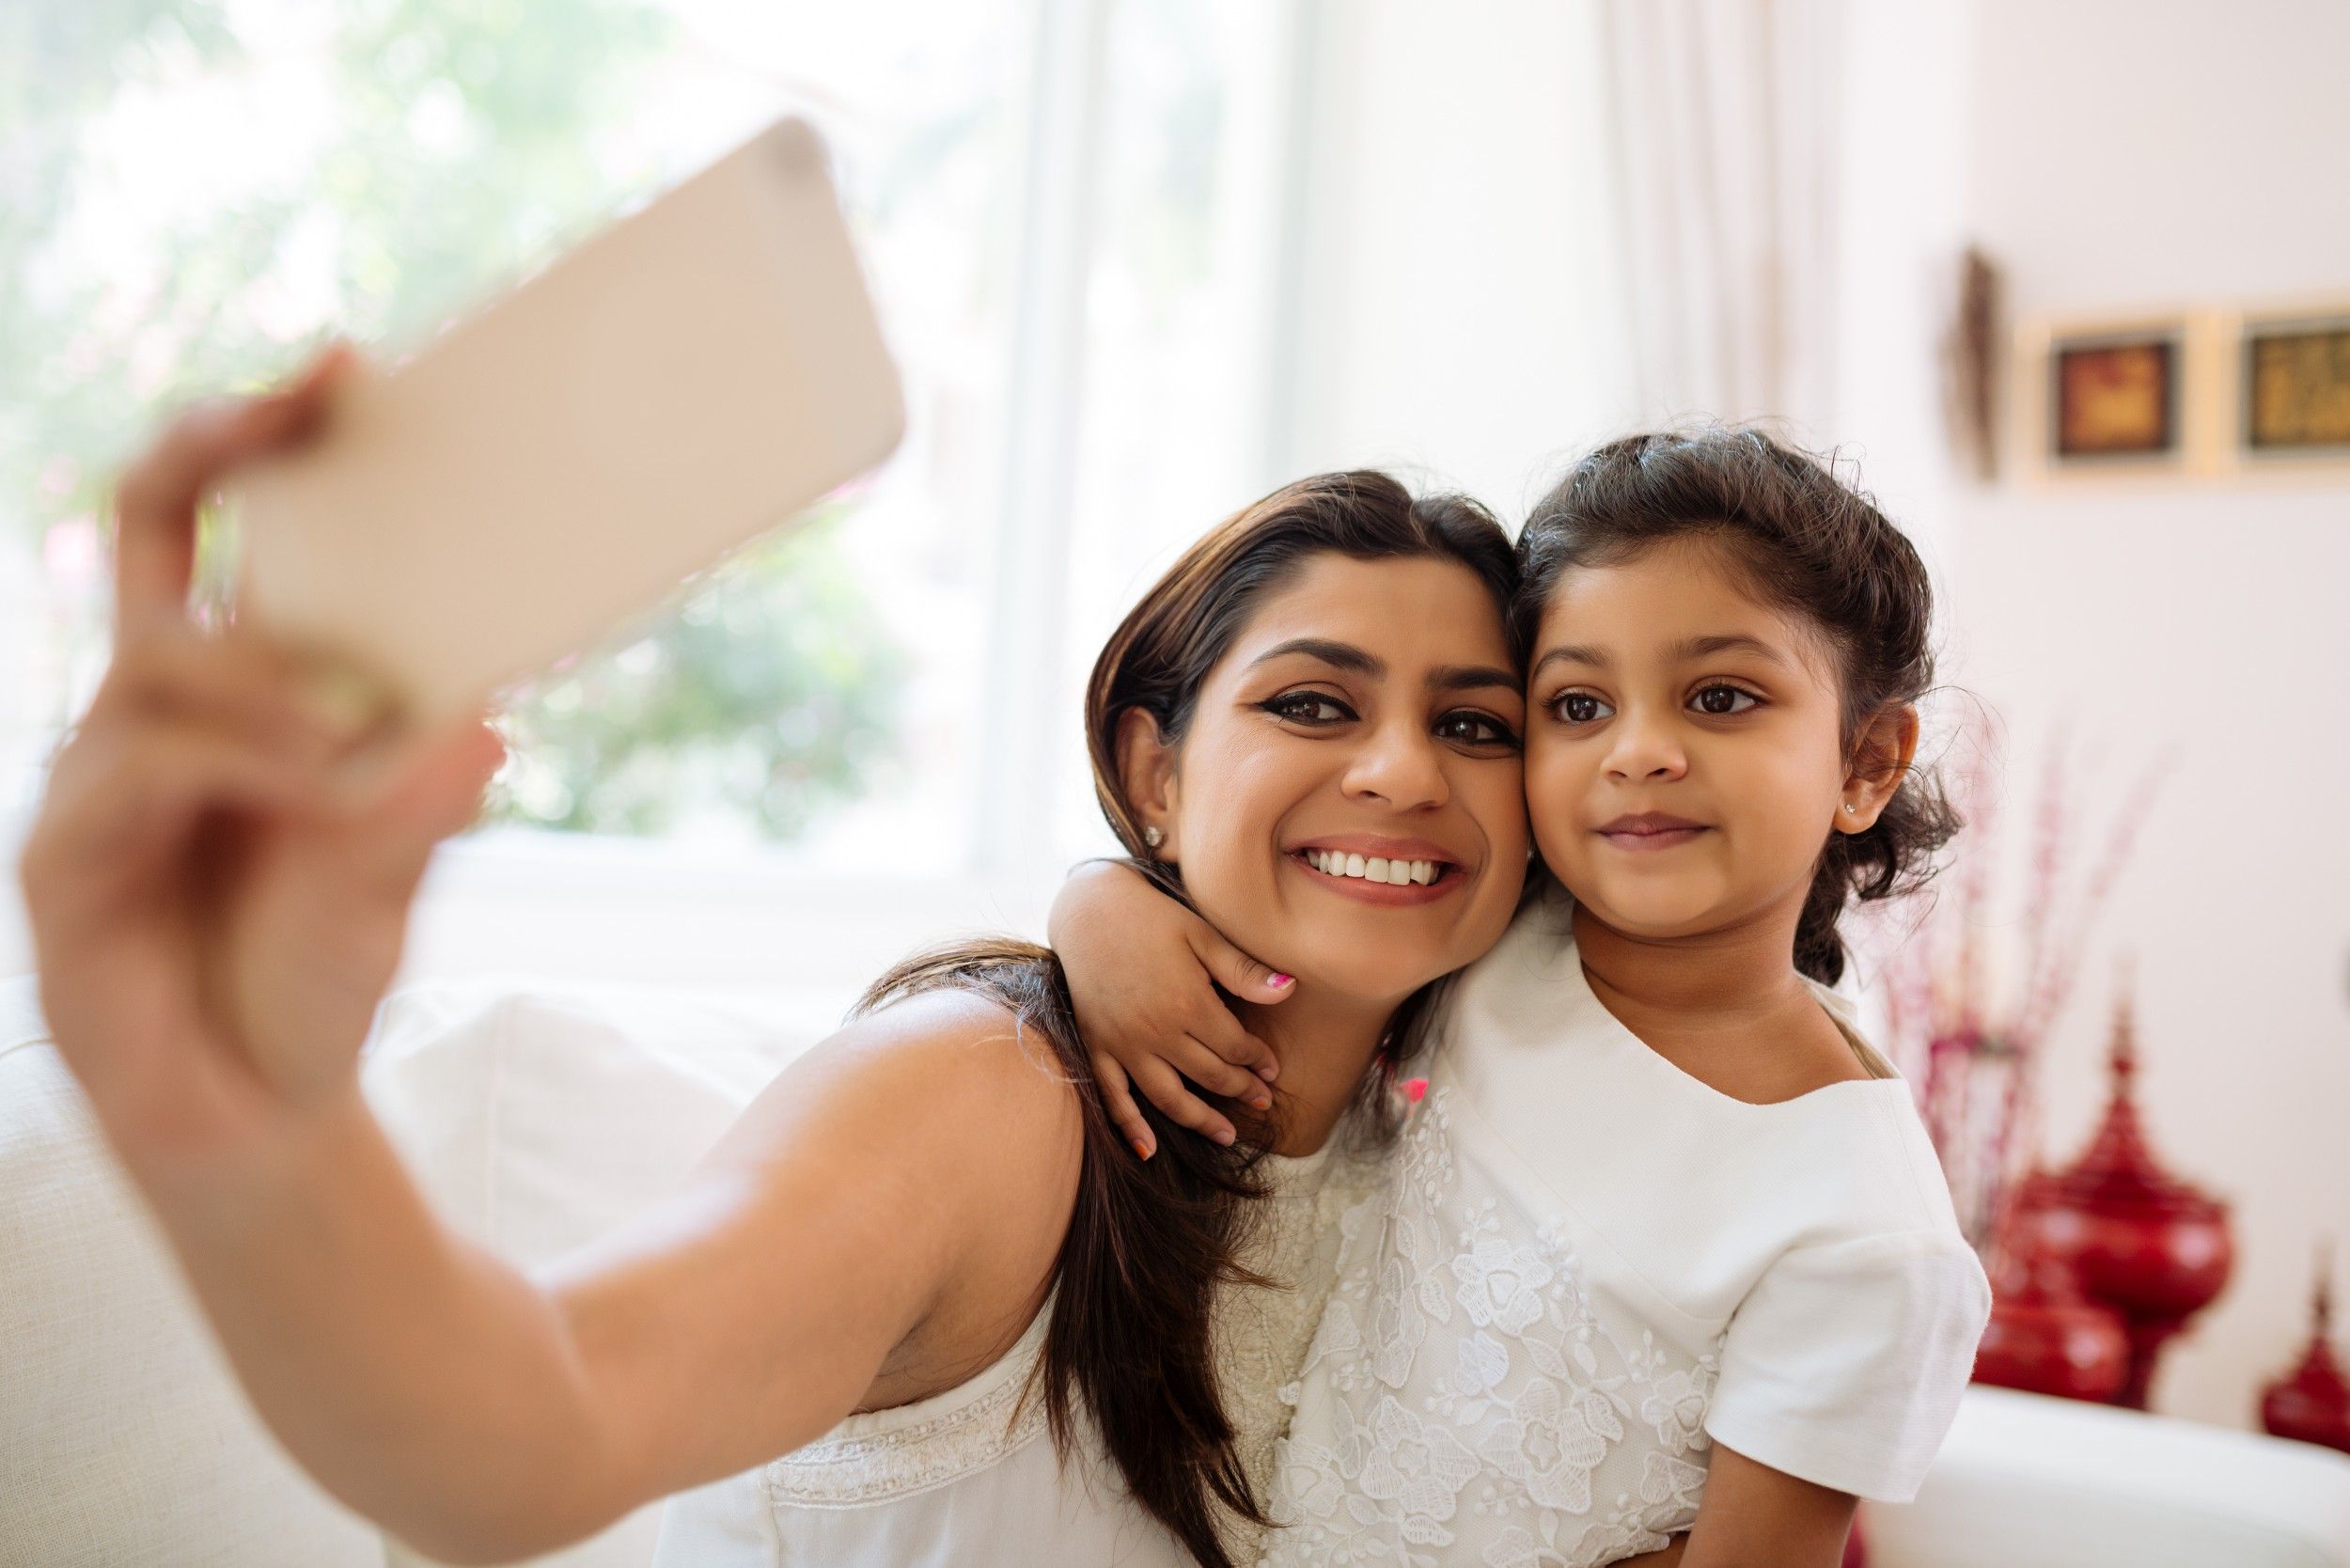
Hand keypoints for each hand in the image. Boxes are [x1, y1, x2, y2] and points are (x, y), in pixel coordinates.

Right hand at [17, 345, 508, 1177]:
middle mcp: (151, 712)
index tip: (347, 364)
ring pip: (156, 662)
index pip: (216, 525)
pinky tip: (313, 790)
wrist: (262, 1116)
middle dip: (222, 443)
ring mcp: (100, 781)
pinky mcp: (65, 865)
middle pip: (147, 528)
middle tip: (310, 395)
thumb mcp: (397, 873)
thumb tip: (486, 719)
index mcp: (230, 691)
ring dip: (266, 677)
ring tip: (355, 734)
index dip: (260, 437)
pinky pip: (137, 773)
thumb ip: (424, 797)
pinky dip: (233, 768)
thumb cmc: (320, 973)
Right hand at [1045, 859, 1293, 1156]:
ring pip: (1168, 1096)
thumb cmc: (1151, 917)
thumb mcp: (1202, 934)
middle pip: (1208, 1075)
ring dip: (1200, 1120)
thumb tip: (1290, 990)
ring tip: (1226, 1135)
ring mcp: (1123, 1043)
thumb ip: (1243, 970)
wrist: (1088, 909)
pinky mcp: (1096, 1046)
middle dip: (1240, 1090)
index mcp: (1187, 1003)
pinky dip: (1130, 1127)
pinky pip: (1113, 1096)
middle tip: (1262, 1101)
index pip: (1234, 1046)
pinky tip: (1148, 1151)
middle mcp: (1156, 1031)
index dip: (1258, 1061)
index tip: (1273, 1069)